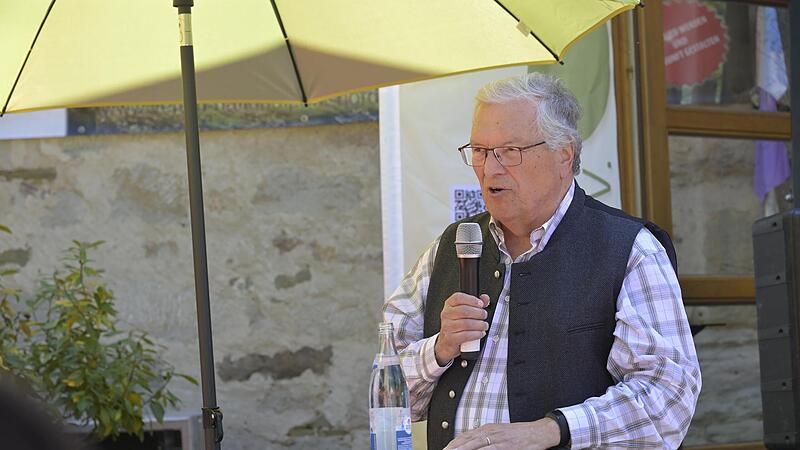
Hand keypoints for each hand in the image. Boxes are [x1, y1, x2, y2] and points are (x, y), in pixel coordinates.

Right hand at [434, 293, 489, 365]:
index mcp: (449, 305)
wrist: (447, 342)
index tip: (481, 304)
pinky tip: (480, 333)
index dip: (471, 300)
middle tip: (484, 316)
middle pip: (464, 310)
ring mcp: (447, 327)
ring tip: (484, 326)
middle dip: (478, 313)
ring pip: (466, 324)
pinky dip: (476, 334)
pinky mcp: (450, 338)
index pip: (458, 297)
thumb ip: (475, 304)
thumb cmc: (457, 325)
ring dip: (479, 325)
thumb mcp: (464, 312)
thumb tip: (485, 298)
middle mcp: (446, 314)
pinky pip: (466, 335)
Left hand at [443, 419, 560, 449]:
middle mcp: (490, 432)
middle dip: (453, 447)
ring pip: (474, 445)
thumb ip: (487, 439)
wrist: (538, 432)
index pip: (465, 436)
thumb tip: (472, 445)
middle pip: (466, 440)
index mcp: (487, 429)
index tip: (445, 449)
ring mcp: (497, 438)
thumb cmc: (519, 435)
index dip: (454, 443)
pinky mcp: (505, 445)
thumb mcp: (500, 434)